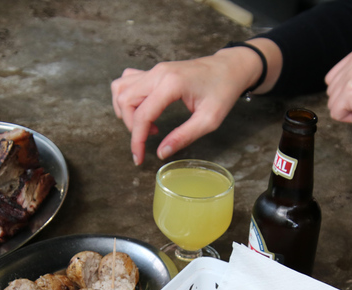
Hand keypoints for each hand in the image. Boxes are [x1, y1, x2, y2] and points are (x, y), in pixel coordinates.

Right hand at [111, 48, 261, 164]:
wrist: (230, 68)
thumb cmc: (223, 91)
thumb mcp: (209, 120)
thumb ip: (184, 136)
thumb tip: (161, 153)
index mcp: (171, 84)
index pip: (142, 115)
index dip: (137, 140)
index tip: (138, 158)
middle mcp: (158, 73)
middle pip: (126, 100)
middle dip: (131, 126)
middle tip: (150, 138)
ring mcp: (154, 69)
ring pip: (121, 88)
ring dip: (126, 111)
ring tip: (146, 124)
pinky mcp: (154, 70)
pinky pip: (127, 81)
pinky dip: (127, 97)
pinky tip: (142, 109)